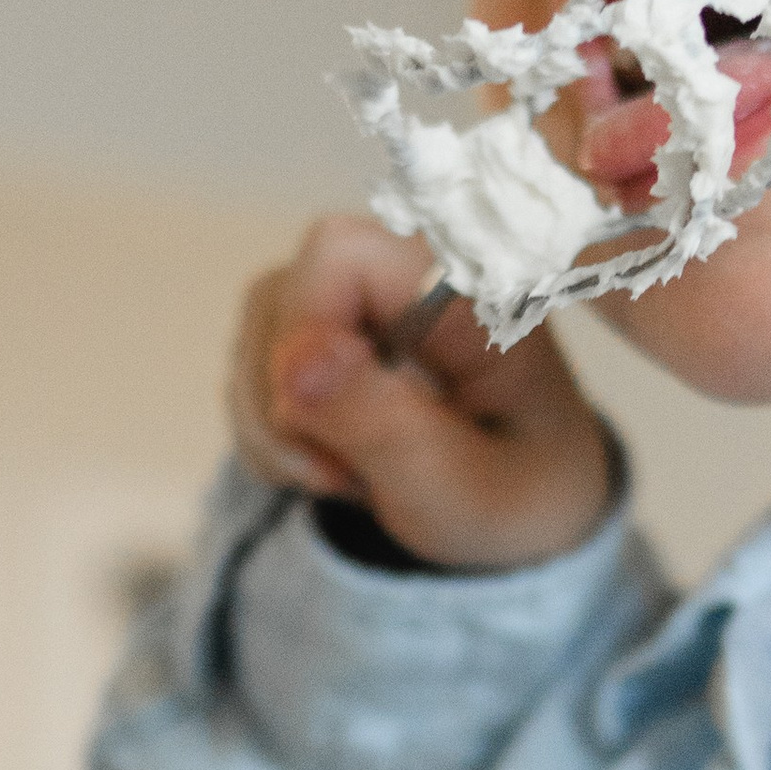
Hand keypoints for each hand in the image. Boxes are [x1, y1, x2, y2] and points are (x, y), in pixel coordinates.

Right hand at [230, 214, 617, 570]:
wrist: (518, 516)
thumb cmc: (513, 496)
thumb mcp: (464, 489)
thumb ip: (387, 427)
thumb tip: (296, 363)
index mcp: (464, 288)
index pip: (339, 253)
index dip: (307, 334)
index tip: (326, 430)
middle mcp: (401, 273)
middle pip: (282, 296)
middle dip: (290, 403)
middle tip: (348, 473)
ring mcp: (353, 302)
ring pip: (257, 337)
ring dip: (278, 430)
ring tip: (350, 476)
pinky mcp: (319, 336)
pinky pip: (252, 371)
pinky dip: (273, 437)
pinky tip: (333, 464)